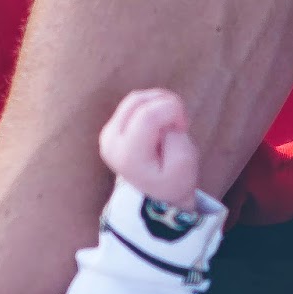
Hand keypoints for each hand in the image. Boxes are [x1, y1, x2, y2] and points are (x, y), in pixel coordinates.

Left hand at [99, 89, 199, 209]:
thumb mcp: (185, 166)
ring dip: (159, 103)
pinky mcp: (111, 127)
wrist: (156, 195)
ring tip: (170, 124)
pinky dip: (152, 106)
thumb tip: (163, 121)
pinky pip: (133, 103)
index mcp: (128, 155)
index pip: (148, 115)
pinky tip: (160, 123)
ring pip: (136, 98)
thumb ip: (177, 139)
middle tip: (178, 125)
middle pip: (140, 101)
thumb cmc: (173, 181)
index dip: (172, 110)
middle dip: (167, 105)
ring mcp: (108, 134)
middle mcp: (111, 142)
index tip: (183, 127)